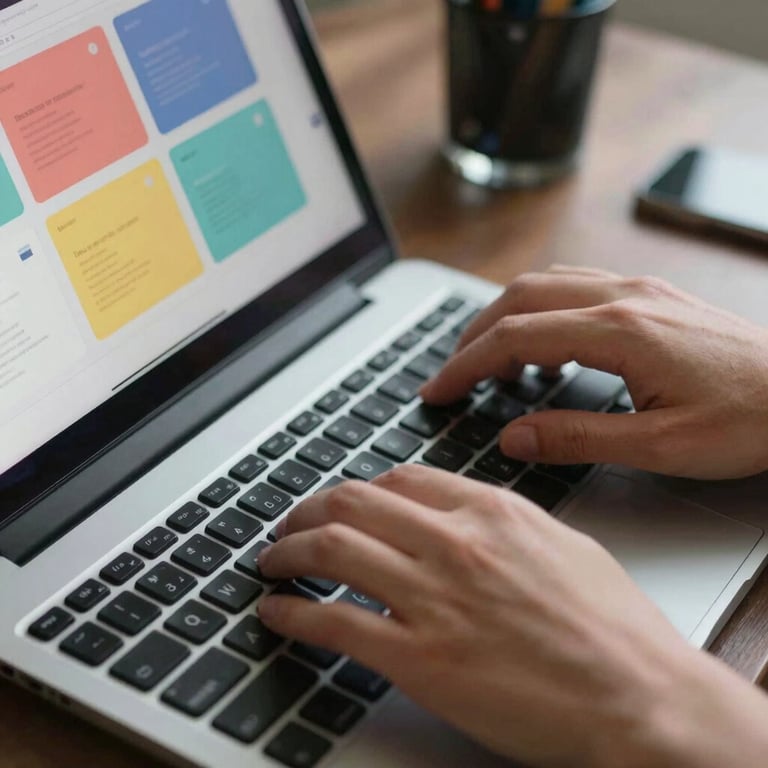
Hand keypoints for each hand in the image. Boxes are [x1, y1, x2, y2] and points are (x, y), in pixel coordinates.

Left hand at [256, 467, 767, 767]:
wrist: (641, 696)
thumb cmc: (613, 627)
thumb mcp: (562, 545)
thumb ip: (505, 521)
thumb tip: (463, 513)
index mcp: (491, 512)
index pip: (398, 480)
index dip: (358, 490)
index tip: (341, 503)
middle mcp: (455, 544)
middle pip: (352, 503)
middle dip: (307, 510)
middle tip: (289, 525)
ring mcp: (434, 600)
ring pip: (332, 552)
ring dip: (287, 553)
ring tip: (272, 562)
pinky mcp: (421, 660)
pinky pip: (335, 624)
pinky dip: (293, 614)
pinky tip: (276, 614)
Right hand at [420, 266, 767, 479]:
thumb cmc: (753, 420)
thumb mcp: (662, 447)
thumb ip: (578, 440)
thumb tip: (514, 436)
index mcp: (621, 332)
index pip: (516, 338)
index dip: (466, 365)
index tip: (437, 391)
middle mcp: (624, 297)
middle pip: (520, 298)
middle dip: (472, 336)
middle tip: (450, 376)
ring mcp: (638, 290)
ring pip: (544, 284)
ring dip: (503, 318)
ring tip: (485, 363)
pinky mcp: (651, 296)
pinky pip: (574, 287)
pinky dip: (539, 311)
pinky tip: (542, 346)